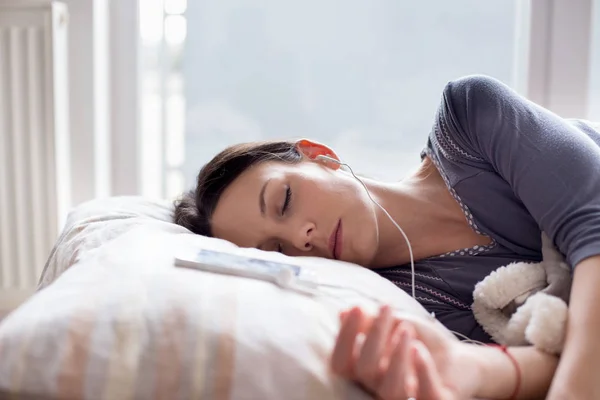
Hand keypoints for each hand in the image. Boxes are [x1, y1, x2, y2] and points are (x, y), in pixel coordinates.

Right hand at [331, 305, 480, 399]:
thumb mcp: (394, 324)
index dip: (345, 337)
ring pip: (390, 389)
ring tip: (406, 329)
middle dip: (374, 335)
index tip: (357, 308)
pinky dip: (422, 371)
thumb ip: (371, 321)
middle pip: (365, 371)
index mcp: (365, 370)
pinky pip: (424, 396)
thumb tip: (344, 313)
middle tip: (387, 308)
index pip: (341, 363)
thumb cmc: (418, 340)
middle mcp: (378, 387)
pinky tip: (419, 349)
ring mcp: (404, 398)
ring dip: (396, 356)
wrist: (456, 358)